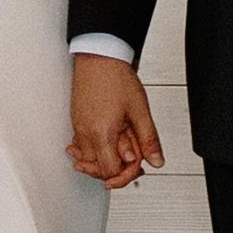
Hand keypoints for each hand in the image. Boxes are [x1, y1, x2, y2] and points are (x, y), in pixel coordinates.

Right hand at [70, 53, 162, 190]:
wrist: (100, 57)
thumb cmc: (116, 78)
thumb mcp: (140, 111)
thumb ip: (148, 140)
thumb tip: (156, 160)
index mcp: (102, 134)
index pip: (110, 171)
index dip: (125, 174)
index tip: (137, 167)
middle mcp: (86, 134)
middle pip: (96, 170)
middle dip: (115, 170)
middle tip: (131, 161)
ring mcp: (79, 127)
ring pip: (87, 160)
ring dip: (103, 162)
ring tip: (120, 152)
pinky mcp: (76, 120)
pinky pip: (80, 146)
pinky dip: (91, 151)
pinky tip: (103, 145)